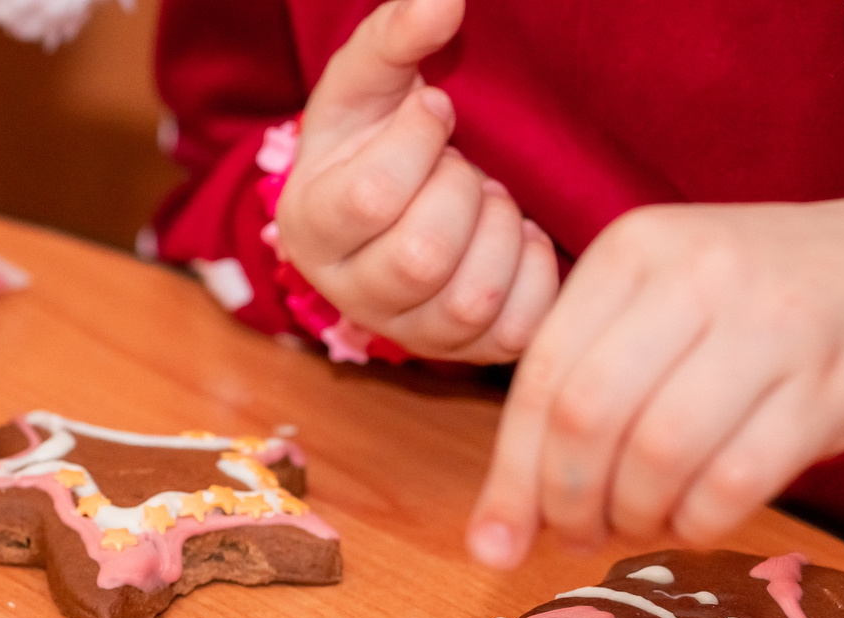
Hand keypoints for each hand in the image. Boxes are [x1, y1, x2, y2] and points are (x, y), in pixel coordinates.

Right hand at [275, 0, 557, 362]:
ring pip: (470, 298)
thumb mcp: (371, 81)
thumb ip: (395, 37)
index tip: (435, 111)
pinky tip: (518, 238)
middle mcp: (349, 293)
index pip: (371, 197)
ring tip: (490, 200)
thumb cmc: (378, 135)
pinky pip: (516, 327)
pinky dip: (534, 272)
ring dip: (500, 230)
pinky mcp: (467, 354)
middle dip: (462, 191)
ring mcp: (409, 334)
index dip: (419, 141)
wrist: (403, 196)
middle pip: (421, 257)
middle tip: (463, 164)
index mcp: (309, 226)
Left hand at [465, 183, 843, 566]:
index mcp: (636, 248)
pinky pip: (735, 480)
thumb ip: (591, 378)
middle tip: (579, 537)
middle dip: (567, 504)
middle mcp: (697, 273)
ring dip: (636, 517)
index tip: (495, 544)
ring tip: (644, 525)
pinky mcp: (830, 384)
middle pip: (587, 419)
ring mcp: (770, 324)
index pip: (541, 376)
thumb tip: (504, 516)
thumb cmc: (776, 302)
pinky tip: (700, 519)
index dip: (511, 476)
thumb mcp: (674, 299)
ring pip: (658, 454)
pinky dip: (701, 521)